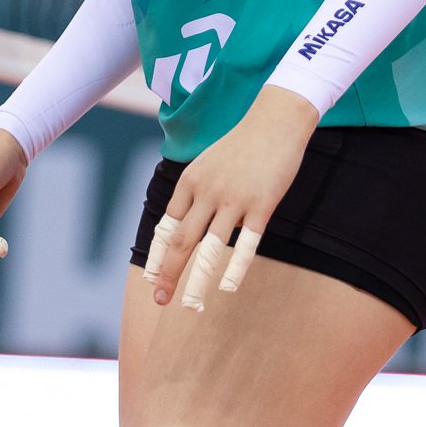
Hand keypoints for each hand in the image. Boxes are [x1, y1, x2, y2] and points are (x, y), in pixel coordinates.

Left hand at [145, 87, 316, 311]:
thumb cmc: (242, 144)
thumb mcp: (209, 164)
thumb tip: (192, 227)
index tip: (150, 278)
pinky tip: (227, 288)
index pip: (167, 226)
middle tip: (159, 299)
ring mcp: (234, 200)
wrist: (275, 120)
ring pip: (210, 248)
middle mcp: (207, 192)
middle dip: (169, 273)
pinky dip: (236, 268)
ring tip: (190, 306)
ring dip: (197, 281)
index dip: (158, 255)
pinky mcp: (261, 206)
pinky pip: (246, 243)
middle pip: (182, 241)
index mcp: (190, 182)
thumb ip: (199, 194)